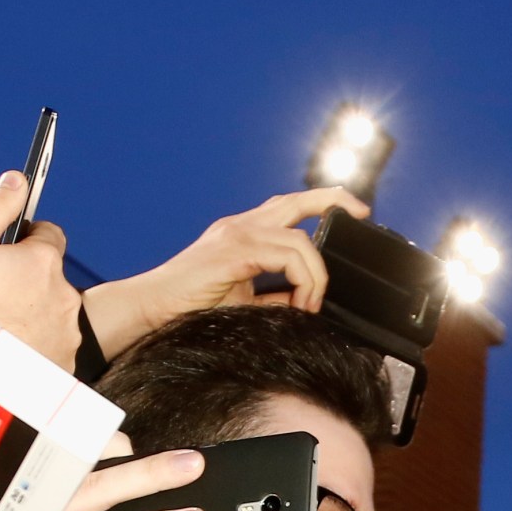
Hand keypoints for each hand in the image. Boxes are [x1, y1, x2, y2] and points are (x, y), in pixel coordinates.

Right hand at [0, 169, 80, 367]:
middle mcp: (63, 294)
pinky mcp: (65, 361)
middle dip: (25, 279)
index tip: (7, 252)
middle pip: (48, 274)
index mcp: (41, 261)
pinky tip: (6, 348)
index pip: (49, 234)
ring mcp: (66, 331)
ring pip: (51, 309)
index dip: (25, 240)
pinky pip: (52, 343)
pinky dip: (34, 343)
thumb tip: (16, 179)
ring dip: (30, 312)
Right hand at [81, 188, 367, 357]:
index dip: (319, 206)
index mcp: (241, 234)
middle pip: (295, 201)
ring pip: (300, 241)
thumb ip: (274, 297)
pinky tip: (300, 302)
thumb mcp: (243, 302)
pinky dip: (304, 280)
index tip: (349, 214)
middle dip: (332, 200)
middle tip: (360, 211)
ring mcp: (237, 234)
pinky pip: (289, 256)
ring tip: (310, 305)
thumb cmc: (188, 309)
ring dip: (316, 277)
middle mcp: (240, 226)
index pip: (286, 210)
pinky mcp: (235, 250)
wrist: (151, 310)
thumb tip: (306, 301)